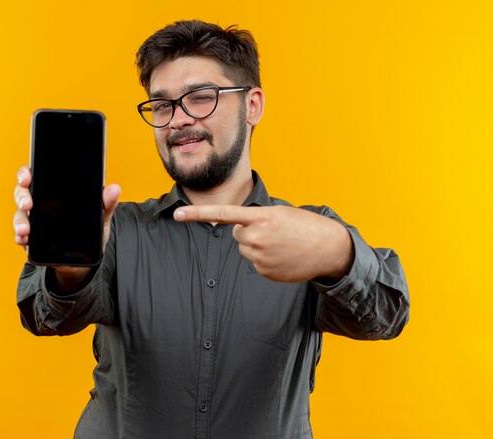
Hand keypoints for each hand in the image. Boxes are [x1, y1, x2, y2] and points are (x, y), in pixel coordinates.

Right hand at [13, 165, 120, 287]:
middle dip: (21, 195)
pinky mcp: (32, 238)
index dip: (28, 172)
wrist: (84, 262)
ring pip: (20, 214)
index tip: (27, 177)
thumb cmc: (89, 234)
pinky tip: (24, 239)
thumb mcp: (100, 218)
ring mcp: (35, 220)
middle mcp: (42, 203)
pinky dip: (20, 237)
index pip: (38, 174)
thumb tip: (115, 189)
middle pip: (23, 192)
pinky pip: (21, 235)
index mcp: (56, 192)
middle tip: (27, 204)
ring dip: (20, 220)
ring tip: (26, 229)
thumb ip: (106, 204)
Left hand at [173, 204, 352, 282]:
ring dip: (257, 246)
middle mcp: (256, 236)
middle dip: (250, 232)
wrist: (328, 248)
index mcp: (260, 216)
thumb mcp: (280, 214)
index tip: (177, 214)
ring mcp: (260, 257)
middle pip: (236, 234)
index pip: (222, 213)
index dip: (197, 214)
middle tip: (273, 233)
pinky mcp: (264, 272)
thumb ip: (256, 219)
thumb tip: (240, 235)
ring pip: (245, 249)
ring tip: (281, 245)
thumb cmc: (304, 226)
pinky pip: (255, 263)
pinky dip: (266, 260)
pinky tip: (283, 257)